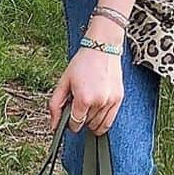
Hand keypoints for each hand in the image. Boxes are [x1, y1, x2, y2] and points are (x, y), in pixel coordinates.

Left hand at [47, 19, 125, 135]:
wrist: (102, 48)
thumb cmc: (82, 63)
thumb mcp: (63, 83)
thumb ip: (55, 105)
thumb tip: (54, 126)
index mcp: (84, 99)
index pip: (75, 124)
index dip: (69, 123)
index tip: (69, 117)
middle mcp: (99, 102)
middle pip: (86, 124)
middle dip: (80, 119)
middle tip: (78, 105)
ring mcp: (111, 101)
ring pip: (98, 125)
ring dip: (90, 121)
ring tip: (87, 106)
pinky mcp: (119, 99)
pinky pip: (109, 122)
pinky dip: (101, 122)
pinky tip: (96, 114)